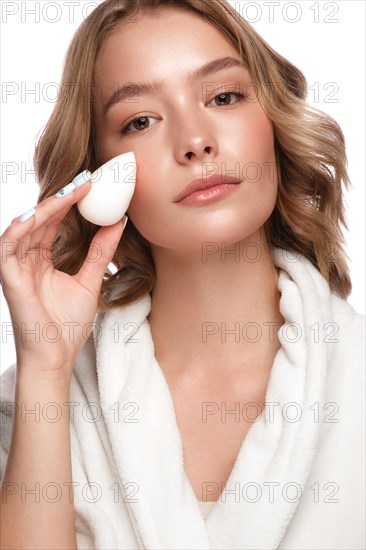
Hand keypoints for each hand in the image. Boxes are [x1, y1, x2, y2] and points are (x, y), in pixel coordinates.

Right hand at [0, 175, 126, 382]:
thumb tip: (118, 223)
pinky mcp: (9, 277)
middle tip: (83, 181)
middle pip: (40, 220)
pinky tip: (37, 216)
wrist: (57, 355)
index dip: (69, 204)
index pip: (53, 223)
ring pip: (24, 227)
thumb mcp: (90, 281)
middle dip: (60, 199)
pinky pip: (8, 246)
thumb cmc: (68, 325)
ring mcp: (16, 267)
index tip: (91, 187)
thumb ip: (100, 252)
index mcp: (43, 260)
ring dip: (45, 208)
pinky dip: (19, 228)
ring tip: (69, 193)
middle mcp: (28, 259)